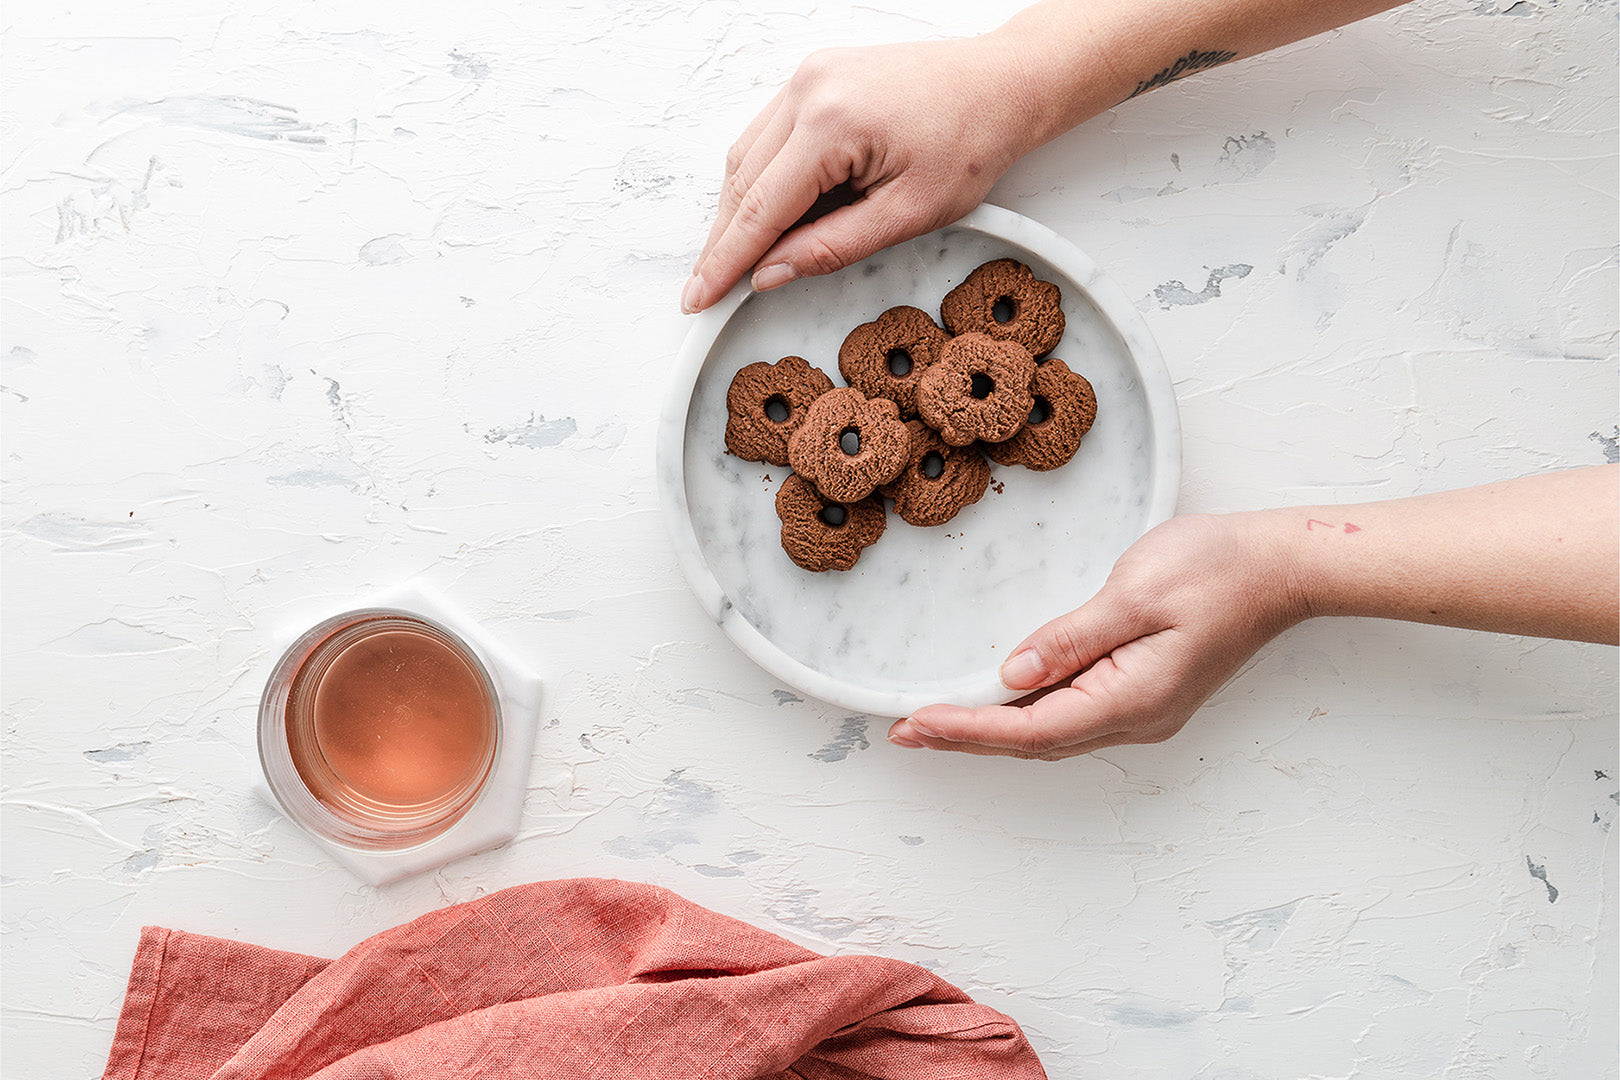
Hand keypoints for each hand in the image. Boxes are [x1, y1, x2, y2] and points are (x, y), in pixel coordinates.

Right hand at [682, 35, 1040, 313]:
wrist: (1003, 84)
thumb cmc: (971, 142)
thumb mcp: (907, 214)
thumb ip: (830, 248)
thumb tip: (769, 274)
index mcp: (831, 123)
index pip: (759, 208)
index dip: (725, 261)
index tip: (698, 298)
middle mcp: (808, 89)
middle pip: (742, 180)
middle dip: (723, 241)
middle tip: (707, 290)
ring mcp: (808, 77)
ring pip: (747, 156)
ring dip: (738, 210)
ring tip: (734, 261)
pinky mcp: (815, 77)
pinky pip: (768, 134)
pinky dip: (761, 178)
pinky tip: (765, 215)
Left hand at [887, 513, 1304, 758]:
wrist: (1283, 568)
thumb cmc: (1218, 569)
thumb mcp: (1136, 593)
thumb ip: (1071, 638)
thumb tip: (1013, 676)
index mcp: (1133, 700)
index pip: (1031, 730)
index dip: (968, 729)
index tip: (916, 723)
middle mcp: (1136, 718)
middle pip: (1035, 742)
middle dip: (967, 737)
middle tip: (904, 732)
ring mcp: (1144, 709)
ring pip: (1053, 731)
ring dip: (993, 728)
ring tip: (935, 723)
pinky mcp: (1146, 690)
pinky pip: (1073, 712)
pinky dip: (1026, 713)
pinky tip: (998, 701)